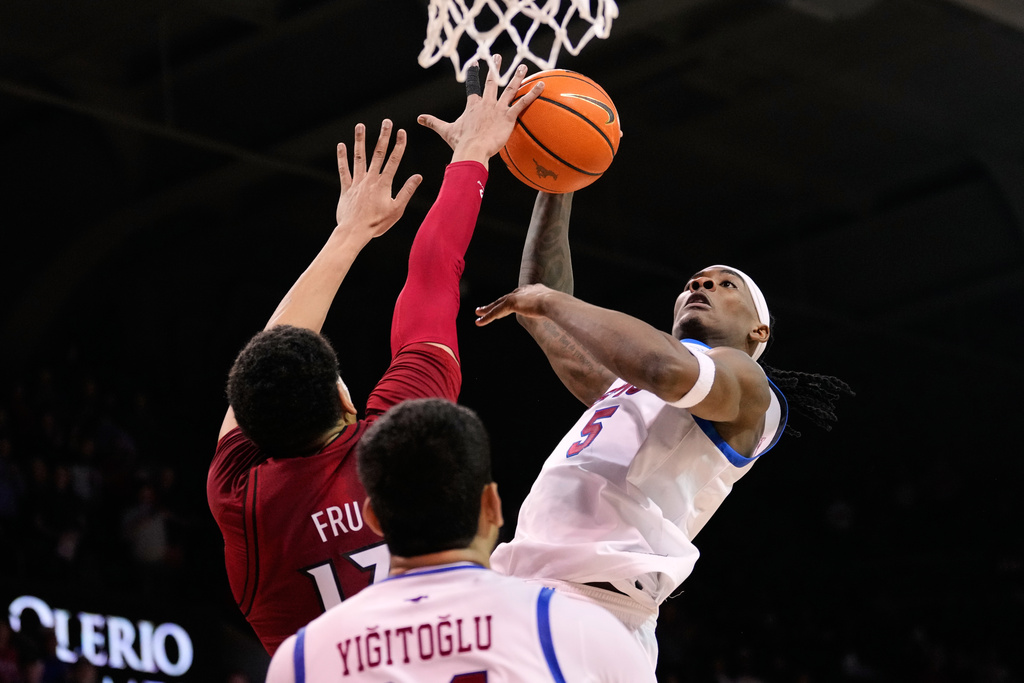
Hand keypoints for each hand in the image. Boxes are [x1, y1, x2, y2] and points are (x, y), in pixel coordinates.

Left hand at [335, 120, 422, 236]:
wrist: (355, 231)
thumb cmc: (377, 223)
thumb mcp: (397, 209)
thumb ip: (407, 191)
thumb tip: (418, 177)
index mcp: (383, 184)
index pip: (394, 160)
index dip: (399, 145)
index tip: (402, 132)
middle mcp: (370, 179)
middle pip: (378, 154)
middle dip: (383, 137)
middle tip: (386, 122)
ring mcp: (357, 183)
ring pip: (359, 158)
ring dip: (360, 141)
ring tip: (360, 126)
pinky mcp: (346, 189)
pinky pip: (344, 171)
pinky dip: (342, 158)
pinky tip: (341, 146)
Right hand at [417, 55, 544, 166]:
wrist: (472, 150)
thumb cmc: (460, 143)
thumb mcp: (445, 130)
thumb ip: (433, 123)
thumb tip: (418, 119)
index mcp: (473, 105)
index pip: (473, 86)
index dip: (474, 74)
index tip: (476, 63)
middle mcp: (486, 103)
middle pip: (491, 82)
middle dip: (494, 68)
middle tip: (497, 56)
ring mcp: (498, 109)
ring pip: (510, 89)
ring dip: (517, 77)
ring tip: (523, 67)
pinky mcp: (508, 117)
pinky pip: (523, 103)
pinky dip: (532, 94)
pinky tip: (541, 85)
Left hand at [475, 283, 554, 325]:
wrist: (555, 302)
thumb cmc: (560, 307)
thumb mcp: (557, 309)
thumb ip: (556, 311)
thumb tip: (565, 316)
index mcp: (535, 290)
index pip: (521, 295)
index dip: (513, 301)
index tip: (507, 304)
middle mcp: (524, 290)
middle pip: (506, 298)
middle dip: (496, 303)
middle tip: (485, 307)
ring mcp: (517, 296)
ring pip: (498, 305)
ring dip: (487, 310)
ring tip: (478, 314)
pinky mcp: (512, 302)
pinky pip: (496, 311)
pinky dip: (488, 317)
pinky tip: (479, 322)